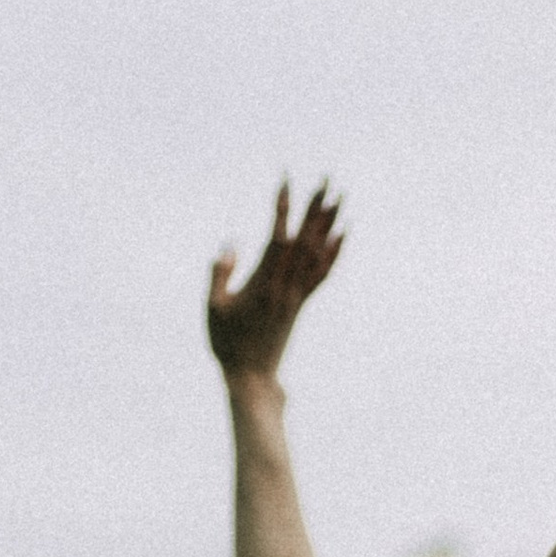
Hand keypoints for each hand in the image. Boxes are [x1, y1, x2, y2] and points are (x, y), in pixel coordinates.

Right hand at [207, 182, 343, 389]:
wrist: (252, 378)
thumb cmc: (227, 344)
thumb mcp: (213, 308)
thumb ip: (219, 274)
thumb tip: (229, 244)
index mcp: (264, 282)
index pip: (278, 236)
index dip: (283, 206)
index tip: (285, 179)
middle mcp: (286, 285)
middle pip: (306, 239)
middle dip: (316, 207)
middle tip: (328, 178)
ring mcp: (296, 294)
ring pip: (318, 252)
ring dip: (329, 223)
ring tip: (340, 197)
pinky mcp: (300, 303)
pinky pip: (322, 273)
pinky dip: (334, 251)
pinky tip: (342, 234)